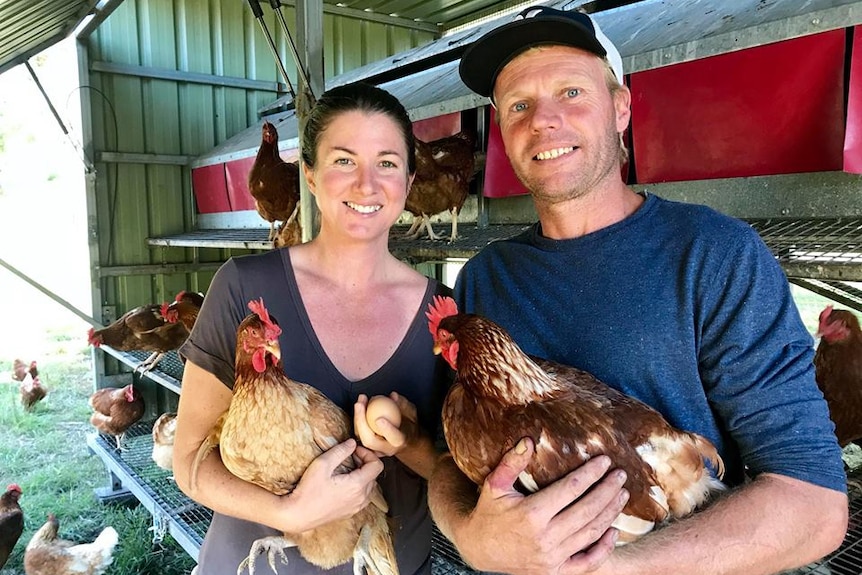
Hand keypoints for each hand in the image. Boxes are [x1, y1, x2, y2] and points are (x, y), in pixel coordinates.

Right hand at [286, 438, 383, 531]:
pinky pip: (363, 497)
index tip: (354, 451)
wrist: (298, 515)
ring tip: (347, 469)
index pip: (377, 466)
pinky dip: (359, 487)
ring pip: (370, 487)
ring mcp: (356, 507)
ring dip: (362, 475)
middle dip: (365, 463)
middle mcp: (361, 498)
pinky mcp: (350, 513)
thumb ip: (340, 451)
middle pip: (374, 475)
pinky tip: (344, 483)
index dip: (368, 454)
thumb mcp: (322, 464)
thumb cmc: (308, 491)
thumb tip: (352, 443)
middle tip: (349, 457)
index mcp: (357, 485)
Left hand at [354, 392, 418, 456]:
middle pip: (370, 440)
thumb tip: (393, 396)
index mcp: (401, 442)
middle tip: (360, 404)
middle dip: (361, 422)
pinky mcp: (368, 447)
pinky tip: (359, 406)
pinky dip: (357, 421)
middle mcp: (387, 449)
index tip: (380, 419)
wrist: (406, 442)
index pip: (394, 438)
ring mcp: (375, 450)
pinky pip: (359, 435)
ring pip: (361, 437)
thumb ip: (403, 404)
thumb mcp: (412, 413)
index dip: (387, 429)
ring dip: (357, 419)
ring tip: (359, 401)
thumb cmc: (409, 425)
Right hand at [455, 438, 628, 574]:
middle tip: (620, 475)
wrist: (480, 549)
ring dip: (610, 513)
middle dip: (607, 490)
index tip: (604, 460)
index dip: (590, 473)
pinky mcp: (555, 571)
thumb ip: (511, 463)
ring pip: (591, 533)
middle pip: (586, 510)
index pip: (570, 489)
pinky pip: (587, 563)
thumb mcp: (494, 485)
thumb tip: (529, 440)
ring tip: (622, 495)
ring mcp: (552, 558)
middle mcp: (544, 538)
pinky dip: (604, 549)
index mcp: (531, 514)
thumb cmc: (489, 513)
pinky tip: (613, 531)